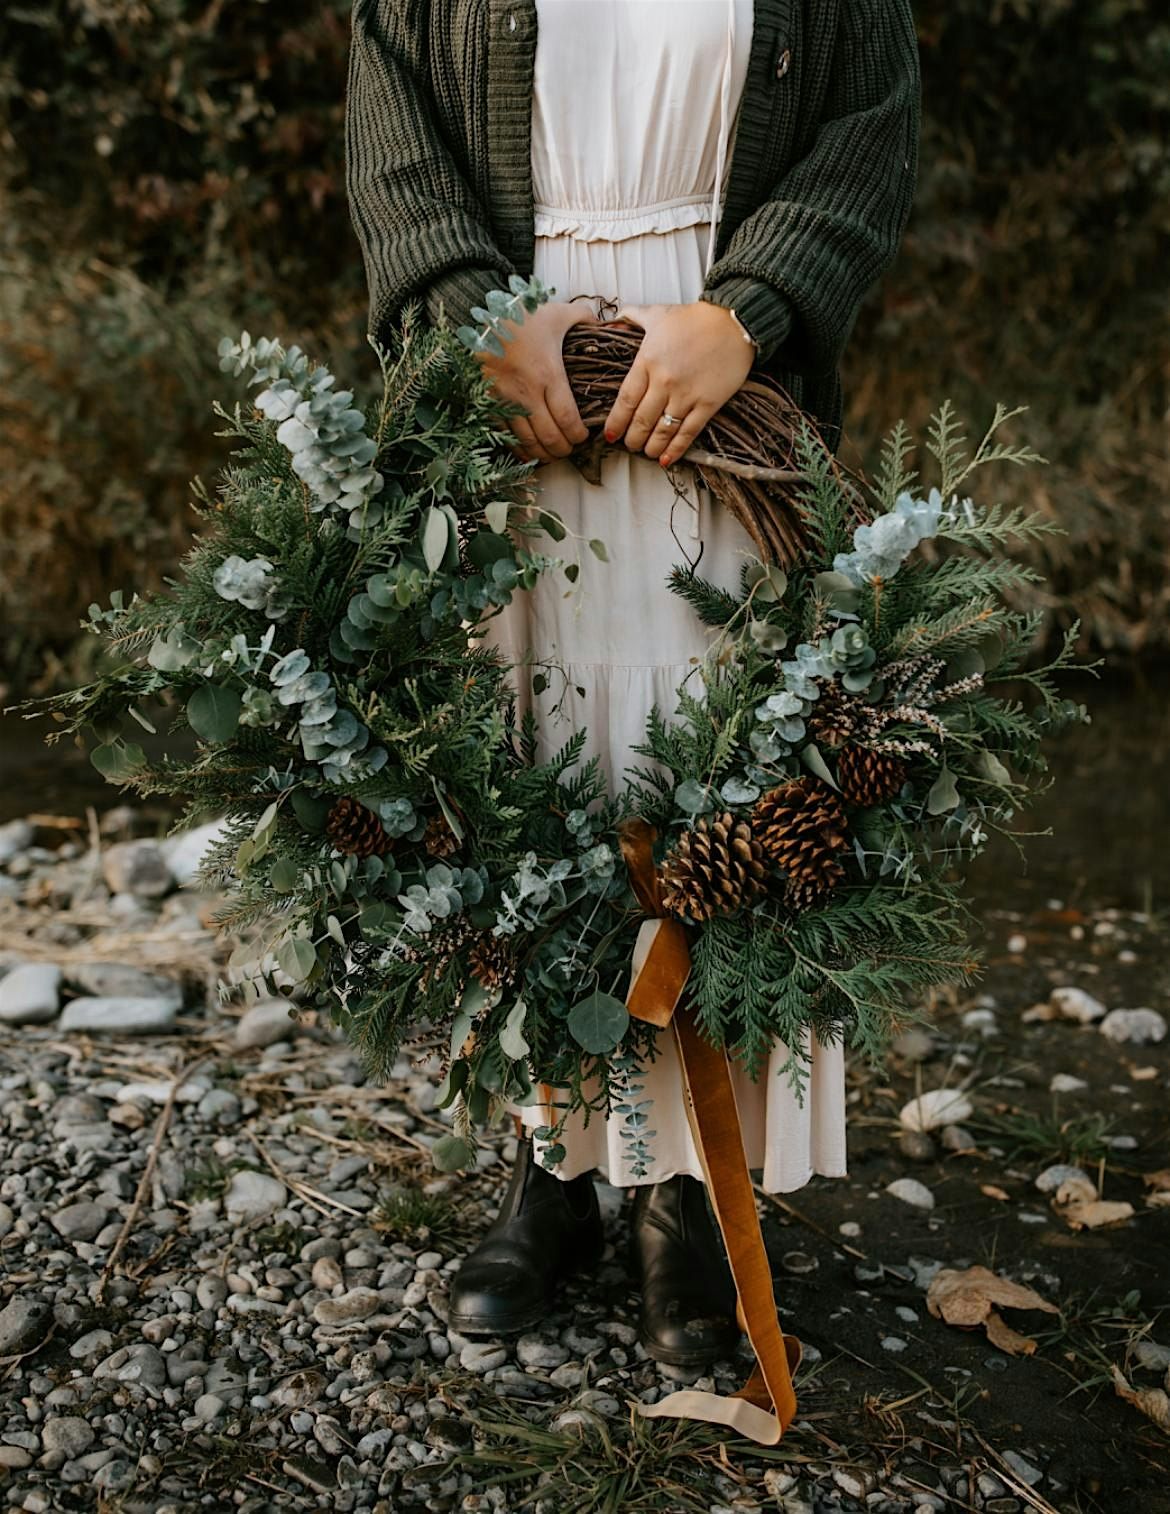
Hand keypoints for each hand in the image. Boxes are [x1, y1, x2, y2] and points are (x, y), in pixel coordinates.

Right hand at [474, 299, 599, 463]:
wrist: (480, 316)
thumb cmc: (521, 316)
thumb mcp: (557, 313)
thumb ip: (584, 318)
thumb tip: (606, 325)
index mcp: (548, 374)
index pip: (567, 418)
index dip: (578, 435)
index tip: (584, 437)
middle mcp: (527, 393)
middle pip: (549, 436)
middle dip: (563, 449)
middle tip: (570, 449)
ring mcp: (506, 400)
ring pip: (527, 441)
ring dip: (542, 454)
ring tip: (552, 454)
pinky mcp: (489, 402)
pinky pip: (505, 435)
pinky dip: (518, 448)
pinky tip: (527, 451)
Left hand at [602, 301, 754, 466]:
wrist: (734, 321)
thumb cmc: (695, 318)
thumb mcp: (658, 313)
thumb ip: (632, 317)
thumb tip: (611, 322)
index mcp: (647, 361)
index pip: (625, 400)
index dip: (616, 422)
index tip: (610, 434)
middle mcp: (664, 381)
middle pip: (641, 421)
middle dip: (632, 439)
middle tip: (629, 444)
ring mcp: (686, 395)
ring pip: (662, 432)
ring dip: (650, 447)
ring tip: (646, 452)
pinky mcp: (708, 404)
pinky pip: (688, 433)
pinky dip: (675, 450)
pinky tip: (666, 460)